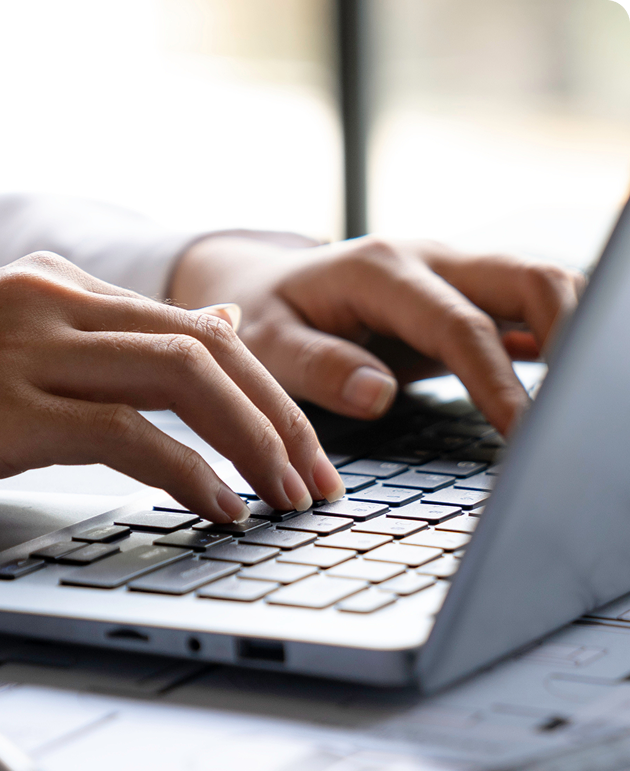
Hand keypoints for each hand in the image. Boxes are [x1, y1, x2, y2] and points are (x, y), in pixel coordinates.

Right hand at [0, 253, 344, 522]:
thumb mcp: (28, 354)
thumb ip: (122, 341)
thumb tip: (220, 334)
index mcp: (60, 284)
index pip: (196, 330)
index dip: (265, 393)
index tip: (302, 449)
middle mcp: (51, 298)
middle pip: (207, 350)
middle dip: (279, 420)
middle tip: (317, 480)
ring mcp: (27, 346)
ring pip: (182, 379)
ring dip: (252, 445)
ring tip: (287, 498)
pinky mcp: (3, 405)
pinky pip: (126, 435)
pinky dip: (188, 474)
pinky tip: (219, 510)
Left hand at [169, 235, 585, 433]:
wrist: (260, 284)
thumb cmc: (262, 317)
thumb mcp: (268, 344)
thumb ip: (319, 366)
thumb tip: (380, 395)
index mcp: (378, 271)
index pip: (459, 326)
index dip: (496, 382)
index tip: (524, 434)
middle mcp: (425, 260)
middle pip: (526, 277)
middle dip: (570, 333)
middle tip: (578, 408)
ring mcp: (447, 273)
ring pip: (536, 282)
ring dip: (573, 327)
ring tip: (586, 391)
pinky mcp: (455, 295)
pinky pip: (520, 305)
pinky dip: (553, 334)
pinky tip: (566, 375)